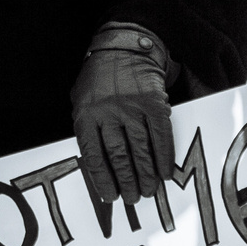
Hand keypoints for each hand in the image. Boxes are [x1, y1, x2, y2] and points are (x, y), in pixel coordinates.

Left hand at [71, 42, 174, 206]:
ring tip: (148, 191)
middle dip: (127, 182)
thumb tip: (95, 166)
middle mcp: (107, 112)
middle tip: (133, 198)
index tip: (110, 196)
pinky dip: (163, 157)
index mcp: (85, 114)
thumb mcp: (82, 100)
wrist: (124, 47)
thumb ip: (87, 128)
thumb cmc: (100, 79)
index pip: (93, 156)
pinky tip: (164, 172)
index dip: (102, 180)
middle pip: (119, 157)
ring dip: (146, 174)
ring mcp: (131, 107)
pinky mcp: (154, 102)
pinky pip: (160, 135)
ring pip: (140, 150)